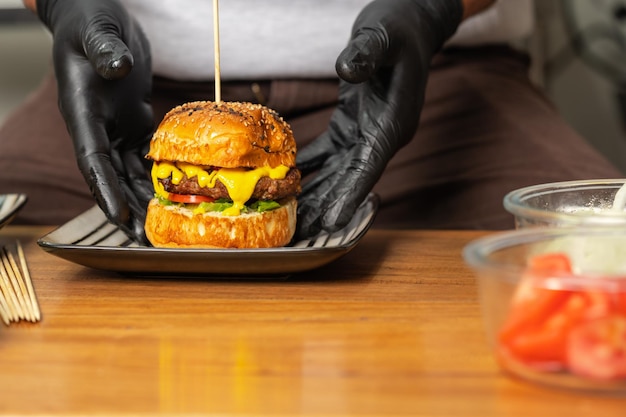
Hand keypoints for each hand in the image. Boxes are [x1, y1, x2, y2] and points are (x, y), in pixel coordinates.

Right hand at [36, 0, 153, 241]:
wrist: (97, 14)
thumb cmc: (91, 20)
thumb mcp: (96, 31)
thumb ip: (105, 51)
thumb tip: (119, 67)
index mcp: (82, 112)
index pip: (91, 158)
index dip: (104, 189)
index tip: (119, 216)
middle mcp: (97, 127)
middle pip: (112, 177)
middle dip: (129, 208)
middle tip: (146, 238)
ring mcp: (115, 127)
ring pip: (129, 172)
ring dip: (145, 198)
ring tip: (162, 226)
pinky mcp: (133, 123)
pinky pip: (144, 156)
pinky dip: (157, 175)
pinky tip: (174, 193)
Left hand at [295, 0, 462, 238]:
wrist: (409, 20)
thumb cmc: (400, 27)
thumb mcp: (382, 36)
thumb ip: (366, 53)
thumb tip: (347, 68)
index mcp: (393, 124)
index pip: (370, 169)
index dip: (350, 197)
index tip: (332, 222)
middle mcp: (382, 135)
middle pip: (351, 179)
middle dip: (326, 205)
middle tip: (299, 231)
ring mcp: (367, 131)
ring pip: (338, 172)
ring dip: (316, 192)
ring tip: (291, 214)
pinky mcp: (352, 123)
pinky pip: (328, 152)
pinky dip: (310, 166)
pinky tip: (289, 179)